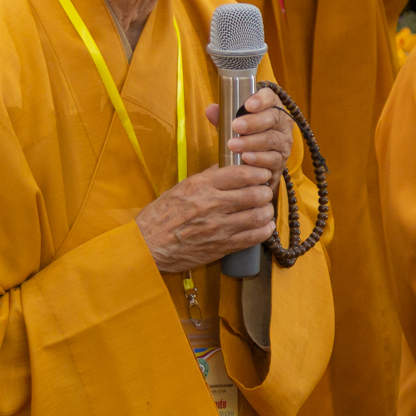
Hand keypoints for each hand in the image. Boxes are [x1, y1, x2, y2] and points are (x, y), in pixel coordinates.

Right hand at [135, 164, 277, 273]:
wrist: (148, 245)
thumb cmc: (160, 216)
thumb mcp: (180, 188)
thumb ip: (206, 178)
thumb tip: (225, 168)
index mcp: (202, 186)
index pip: (241, 174)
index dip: (258, 172)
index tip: (262, 173)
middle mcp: (213, 205)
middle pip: (255, 194)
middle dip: (265, 190)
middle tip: (265, 190)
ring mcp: (219, 227)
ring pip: (258, 216)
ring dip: (267, 210)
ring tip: (265, 208)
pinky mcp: (222, 247)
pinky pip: (252, 238)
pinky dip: (264, 231)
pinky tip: (265, 226)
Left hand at [204, 86, 293, 181]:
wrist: (257, 162)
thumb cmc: (246, 135)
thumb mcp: (233, 124)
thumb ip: (223, 116)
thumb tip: (211, 110)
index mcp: (271, 107)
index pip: (270, 98)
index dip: (261, 100)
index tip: (248, 105)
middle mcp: (282, 123)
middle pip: (272, 118)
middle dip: (253, 122)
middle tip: (236, 126)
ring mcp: (284, 143)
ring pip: (271, 140)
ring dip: (251, 142)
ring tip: (234, 145)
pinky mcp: (281, 161)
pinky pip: (272, 159)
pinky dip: (259, 159)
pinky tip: (246, 158)